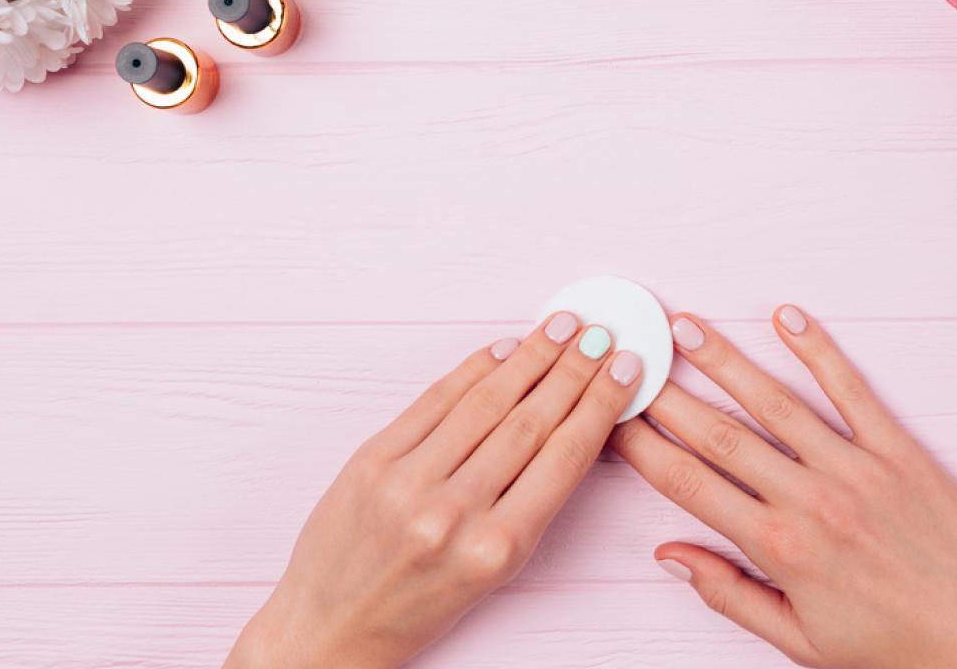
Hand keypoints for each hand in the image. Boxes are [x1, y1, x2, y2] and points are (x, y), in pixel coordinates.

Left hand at [225, 312, 643, 668]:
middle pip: (531, 421)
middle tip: (600, 337)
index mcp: (495, 549)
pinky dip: (472, 370)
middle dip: (573, 372)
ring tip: (560, 329)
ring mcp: (408, 483)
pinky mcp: (372, 460)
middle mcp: (454, 514)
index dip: (601, 405)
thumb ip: (529, 503)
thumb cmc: (417, 606)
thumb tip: (568, 425)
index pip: (564, 457)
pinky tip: (502, 350)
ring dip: (531, 358)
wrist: (332, 626)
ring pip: (485, 403)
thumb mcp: (492, 572)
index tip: (624, 372)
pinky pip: (433, 401)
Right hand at [612, 306, 956, 668]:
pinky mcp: (901, 451)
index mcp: (780, 549)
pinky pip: (852, 391)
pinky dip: (819, 351)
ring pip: (776, 403)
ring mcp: (857, 468)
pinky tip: (788, 318)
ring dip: (726, 361)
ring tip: (686, 327)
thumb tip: (671, 554)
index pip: (689, 484)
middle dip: (667, 396)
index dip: (642, 448)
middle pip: (720, 434)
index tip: (612, 419)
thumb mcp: (800, 641)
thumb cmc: (896, 648)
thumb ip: (730, 593)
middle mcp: (812, 499)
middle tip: (631, 361)